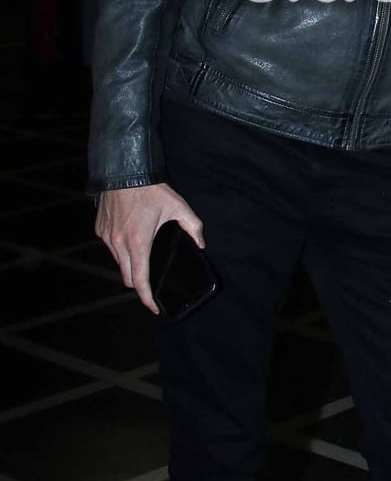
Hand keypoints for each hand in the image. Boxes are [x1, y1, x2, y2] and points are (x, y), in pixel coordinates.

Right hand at [95, 183, 202, 314]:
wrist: (123, 172)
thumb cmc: (151, 190)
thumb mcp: (179, 207)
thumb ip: (193, 227)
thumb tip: (200, 244)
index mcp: (139, 243)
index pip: (140, 281)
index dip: (147, 299)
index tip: (154, 307)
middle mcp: (119, 244)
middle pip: (128, 278)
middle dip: (140, 284)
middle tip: (152, 282)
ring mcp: (107, 238)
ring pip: (118, 263)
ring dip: (130, 266)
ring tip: (144, 257)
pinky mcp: (100, 230)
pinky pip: (110, 248)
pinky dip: (120, 250)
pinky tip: (132, 238)